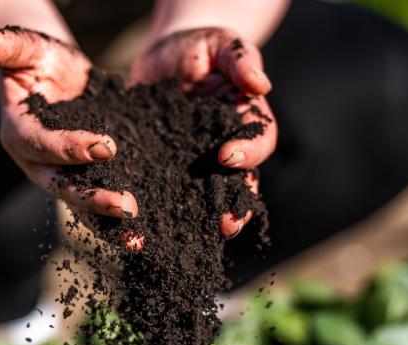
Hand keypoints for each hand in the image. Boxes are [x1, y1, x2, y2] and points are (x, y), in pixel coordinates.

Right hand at [0, 28, 137, 220]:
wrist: (54, 79)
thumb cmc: (40, 61)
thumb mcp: (28, 49)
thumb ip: (11, 47)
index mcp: (18, 133)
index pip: (41, 145)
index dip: (70, 147)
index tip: (107, 145)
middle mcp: (35, 164)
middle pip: (61, 186)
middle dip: (93, 198)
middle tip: (127, 206)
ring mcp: (58, 177)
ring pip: (80, 205)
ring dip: (107, 222)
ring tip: (137, 236)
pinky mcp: (81, 180)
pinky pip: (96, 206)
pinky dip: (116, 223)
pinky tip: (140, 236)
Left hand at [132, 27, 276, 237]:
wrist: (164, 58)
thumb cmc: (201, 47)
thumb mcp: (222, 45)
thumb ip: (240, 60)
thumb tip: (261, 84)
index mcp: (247, 123)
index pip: (258, 141)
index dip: (249, 152)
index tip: (227, 155)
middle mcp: (226, 151)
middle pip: (238, 184)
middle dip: (233, 205)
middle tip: (225, 223)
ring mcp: (197, 165)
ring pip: (205, 199)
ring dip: (201, 220)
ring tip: (191, 238)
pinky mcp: (167, 171)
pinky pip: (166, 194)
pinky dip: (158, 212)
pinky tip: (146, 227)